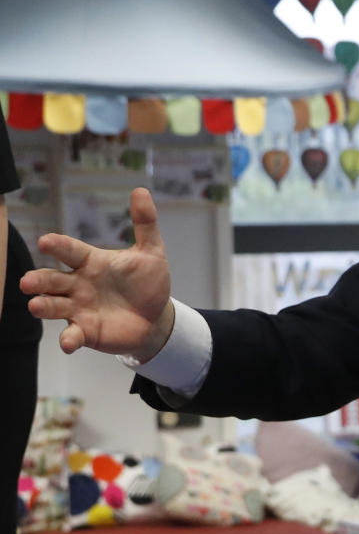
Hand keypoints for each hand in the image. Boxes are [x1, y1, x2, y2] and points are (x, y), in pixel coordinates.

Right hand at [20, 187, 173, 358]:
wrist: (156, 318)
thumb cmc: (148, 283)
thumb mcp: (152, 253)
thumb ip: (145, 224)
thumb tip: (141, 190)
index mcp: (90, 262)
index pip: (70, 251)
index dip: (58, 246)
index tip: (46, 242)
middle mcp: (78, 284)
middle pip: (52, 280)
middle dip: (38, 280)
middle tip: (27, 281)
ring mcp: (79, 308)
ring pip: (53, 305)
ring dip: (43, 306)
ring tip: (34, 305)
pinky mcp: (86, 331)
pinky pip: (73, 334)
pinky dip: (69, 339)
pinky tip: (68, 343)